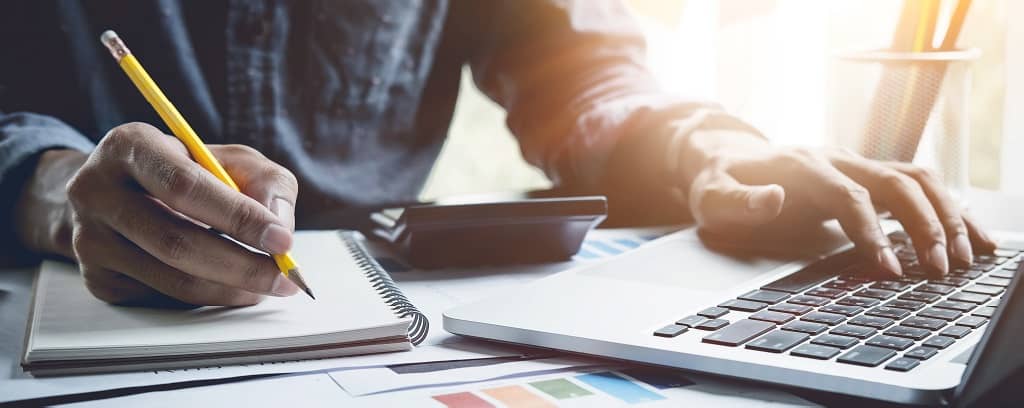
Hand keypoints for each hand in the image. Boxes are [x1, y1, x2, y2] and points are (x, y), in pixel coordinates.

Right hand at [16, 122, 299, 305]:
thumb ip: (267, 183)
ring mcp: (90, 239)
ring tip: (267, 285)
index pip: (185, 186)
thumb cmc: (187, 172)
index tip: (283, 241)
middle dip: (242, 265)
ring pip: (172, 278)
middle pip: (176, 241)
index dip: (238, 217)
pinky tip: (229, 285)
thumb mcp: (230, 160)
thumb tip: (281, 228)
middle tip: (285, 277)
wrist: (119, 193)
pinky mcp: (97, 278)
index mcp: (129, 146)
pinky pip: (163, 298)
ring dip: (231, 288)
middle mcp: (96, 191)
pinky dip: (208, 296)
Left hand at [675, 128, 997, 277]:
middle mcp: (836, 159)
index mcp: (802, 166)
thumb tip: (773, 200)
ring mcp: (855, 164)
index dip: (872, 231)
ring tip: (963, 257)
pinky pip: (917, 184)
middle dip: (924, 225)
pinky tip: (969, 235)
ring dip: (946, 214)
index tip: (889, 269)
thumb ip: (739, 201)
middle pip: (896, 183)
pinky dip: (948, 206)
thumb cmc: (719, 182)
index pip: (848, 196)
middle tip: (939, 269)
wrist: (727, 156)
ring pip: (916, 179)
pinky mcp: (867, 175)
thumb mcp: (711, 195)